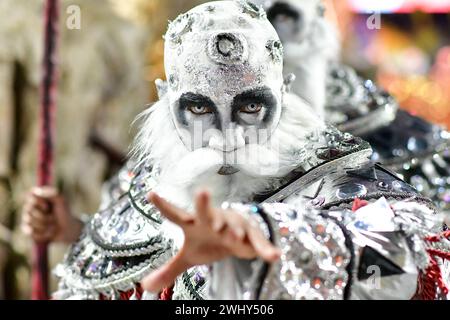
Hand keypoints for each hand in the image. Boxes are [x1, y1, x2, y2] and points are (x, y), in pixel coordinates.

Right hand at [21, 186, 82, 243]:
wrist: (67, 230)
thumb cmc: (64, 213)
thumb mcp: (61, 201)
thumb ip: (52, 193)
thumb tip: (36, 190)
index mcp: (37, 198)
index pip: (30, 197)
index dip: (38, 203)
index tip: (47, 207)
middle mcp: (29, 207)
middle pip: (29, 210)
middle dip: (44, 216)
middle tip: (53, 217)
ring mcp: (27, 219)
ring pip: (30, 222)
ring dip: (45, 225)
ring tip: (52, 225)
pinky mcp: (28, 231)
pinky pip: (31, 232)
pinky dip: (43, 233)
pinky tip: (48, 232)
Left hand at [141, 191, 279, 292]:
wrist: (235, 236)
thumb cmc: (208, 241)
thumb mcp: (189, 256)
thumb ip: (169, 269)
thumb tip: (146, 286)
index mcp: (194, 223)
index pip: (176, 214)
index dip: (164, 206)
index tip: (150, 195)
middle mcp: (213, 220)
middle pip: (206, 211)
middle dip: (204, 204)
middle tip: (202, 194)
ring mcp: (233, 225)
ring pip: (233, 225)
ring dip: (233, 229)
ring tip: (234, 236)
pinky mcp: (251, 235)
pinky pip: (258, 242)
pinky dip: (265, 249)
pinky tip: (274, 256)